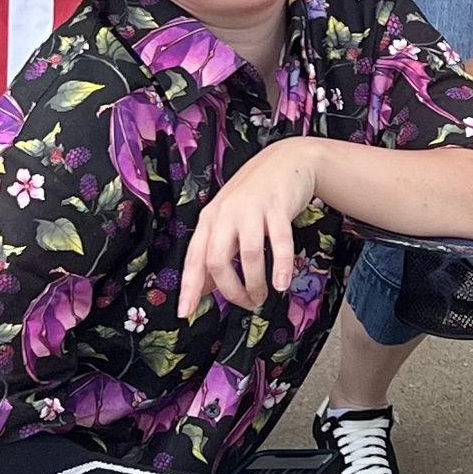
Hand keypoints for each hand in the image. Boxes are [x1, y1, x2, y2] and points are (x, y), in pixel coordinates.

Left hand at [179, 142, 320, 317]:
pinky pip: (279, 242)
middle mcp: (225, 214)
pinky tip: (282, 284)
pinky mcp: (277, 207)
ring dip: (255, 283)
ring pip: (249, 254)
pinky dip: (280, 266)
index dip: (189, 288)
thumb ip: (216, 251)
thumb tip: (205, 288)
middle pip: (217, 260)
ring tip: (263, 297)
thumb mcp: (229, 221)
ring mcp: (251, 209)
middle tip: (246, 304)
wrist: (287, 160)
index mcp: (210, 219)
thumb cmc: (255, 196)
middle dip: (231, 290)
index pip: (194, 258)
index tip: (185, 313)